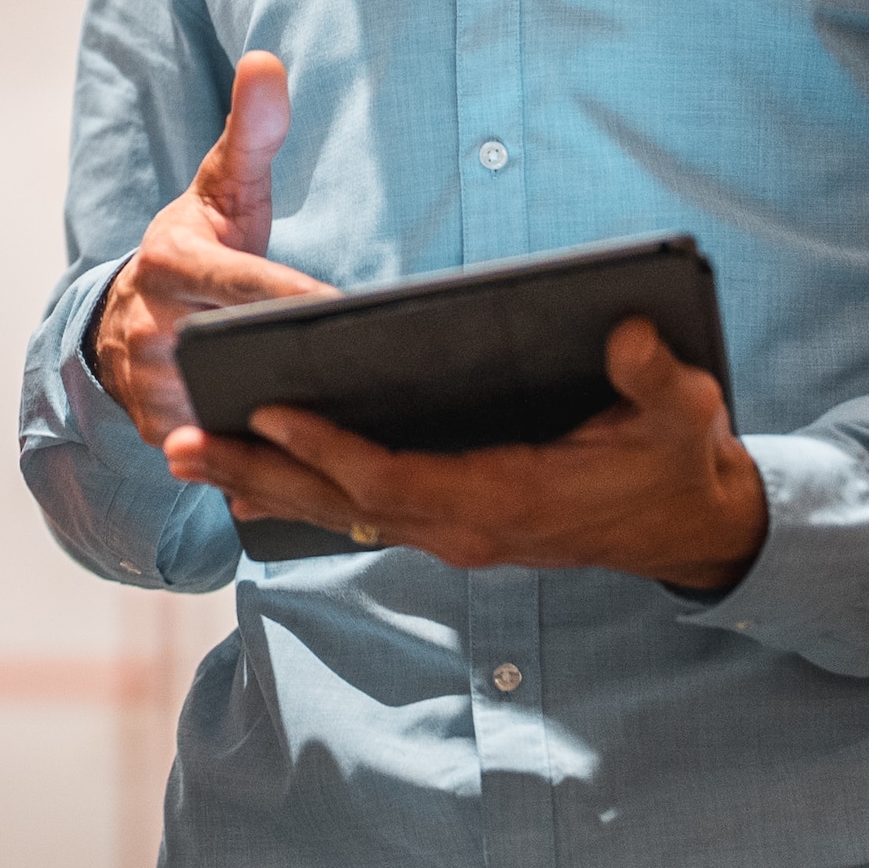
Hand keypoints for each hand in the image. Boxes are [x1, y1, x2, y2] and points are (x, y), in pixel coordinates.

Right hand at [91, 52, 329, 450]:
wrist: (126, 313)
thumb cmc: (197, 243)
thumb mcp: (221, 187)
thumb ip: (252, 131)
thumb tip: (268, 60)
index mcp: (170, 261)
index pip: (239, 281)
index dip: (291, 294)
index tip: (341, 304)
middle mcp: (149, 327)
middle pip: (237, 351)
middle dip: (296, 362)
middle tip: (368, 370)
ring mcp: (149, 385)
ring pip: (227, 408)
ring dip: (284, 417)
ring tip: (355, 420)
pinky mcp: (158, 430)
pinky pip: (217, 447)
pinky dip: (262, 455)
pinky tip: (317, 454)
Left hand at [166, 315, 769, 588]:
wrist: (689, 524)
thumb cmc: (677, 460)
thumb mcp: (683, 413)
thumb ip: (655, 378)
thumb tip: (625, 335)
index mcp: (507, 500)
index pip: (398, 479)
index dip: (332, 448)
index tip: (271, 411)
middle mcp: (465, 528)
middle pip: (343, 502)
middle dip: (260, 469)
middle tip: (179, 443)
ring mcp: (453, 532)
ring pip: (340, 511)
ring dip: (262, 482)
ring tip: (186, 454)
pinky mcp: (450, 524)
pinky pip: (359, 512)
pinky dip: (300, 493)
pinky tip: (246, 478)